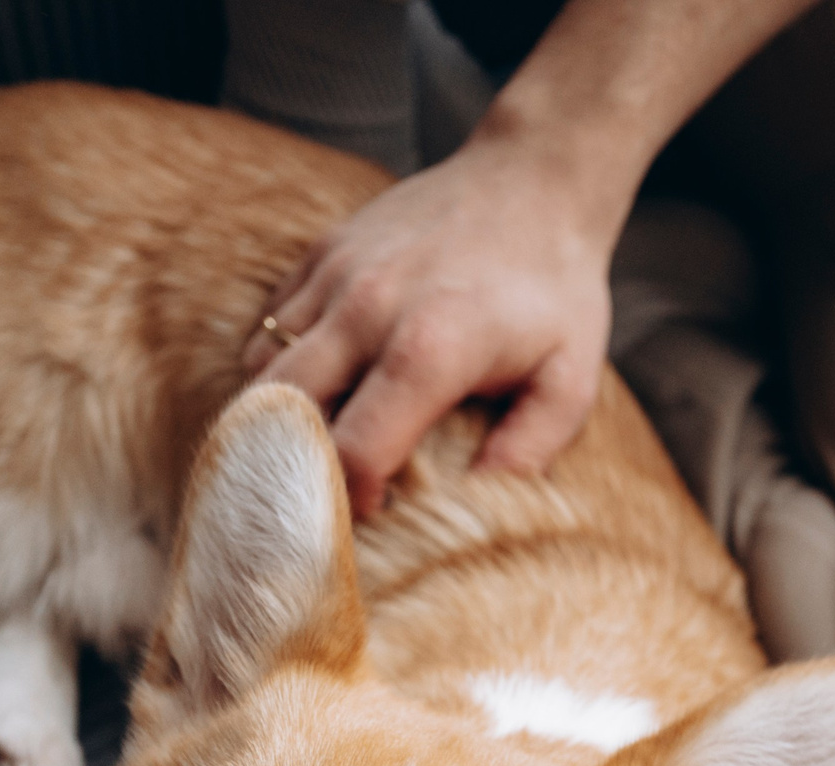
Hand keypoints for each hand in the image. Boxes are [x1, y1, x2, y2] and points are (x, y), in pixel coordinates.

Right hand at [243, 123, 626, 514]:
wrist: (532, 181)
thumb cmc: (555, 292)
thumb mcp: (570, 381)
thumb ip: (527, 452)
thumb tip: (472, 508)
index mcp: (430, 348)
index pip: (354, 449)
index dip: (352, 501)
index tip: (372, 515)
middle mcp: (367, 309)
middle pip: (281, 414)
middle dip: (290, 470)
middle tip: (318, 502)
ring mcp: (335, 275)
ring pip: (264, 373)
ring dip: (280, 423)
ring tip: (317, 451)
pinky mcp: (319, 253)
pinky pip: (269, 330)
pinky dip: (279, 373)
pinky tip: (321, 394)